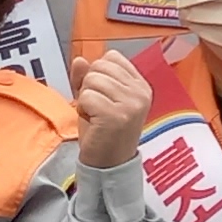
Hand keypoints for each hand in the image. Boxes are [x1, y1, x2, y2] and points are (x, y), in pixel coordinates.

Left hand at [75, 46, 152, 169]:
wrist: (109, 163)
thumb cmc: (103, 131)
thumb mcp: (98, 98)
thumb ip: (88, 77)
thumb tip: (80, 59)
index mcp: (140, 85)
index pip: (112, 57)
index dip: (97, 73)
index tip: (101, 95)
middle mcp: (141, 92)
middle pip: (99, 66)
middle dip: (89, 86)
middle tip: (97, 108)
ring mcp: (131, 103)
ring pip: (92, 80)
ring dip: (86, 98)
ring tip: (95, 115)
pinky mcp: (117, 115)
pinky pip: (86, 96)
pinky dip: (83, 109)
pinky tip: (93, 122)